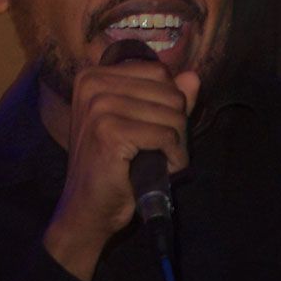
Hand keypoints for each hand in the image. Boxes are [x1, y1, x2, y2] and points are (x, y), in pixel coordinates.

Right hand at [43, 62, 198, 280]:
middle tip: (167, 150)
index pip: (158, 72)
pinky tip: (164, 169)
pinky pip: (165, 135)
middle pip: (168, 91)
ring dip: (178, 143)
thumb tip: (193, 77)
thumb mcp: (141, 124)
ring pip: (172, 113)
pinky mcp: (108, 132)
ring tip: (164, 161)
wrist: (87, 209)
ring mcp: (98, 107)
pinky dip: (174, 156)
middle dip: (178, 124)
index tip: (160, 129)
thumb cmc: (114, 167)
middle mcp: (92, 85)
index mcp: (94, 76)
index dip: (171, 102)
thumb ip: (166, 98)